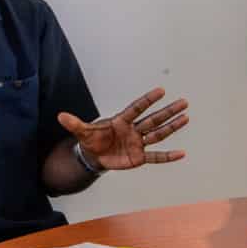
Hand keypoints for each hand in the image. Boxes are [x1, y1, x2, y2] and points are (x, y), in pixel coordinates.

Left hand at [58, 87, 187, 170]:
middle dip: (168, 111)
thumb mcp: (82, 132)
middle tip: (184, 102)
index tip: (161, 90)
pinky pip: (156, 157)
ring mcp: (138, 143)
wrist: (94, 156)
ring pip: (158, 134)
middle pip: (154, 119)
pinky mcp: (139, 157)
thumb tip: (60, 116)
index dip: (148, 100)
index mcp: (121, 120)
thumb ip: (74, 124)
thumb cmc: (91, 140)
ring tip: (186, 118)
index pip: (137, 108)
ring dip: (172, 127)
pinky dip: (168, 156)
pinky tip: (181, 154)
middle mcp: (133, 129)